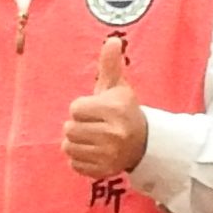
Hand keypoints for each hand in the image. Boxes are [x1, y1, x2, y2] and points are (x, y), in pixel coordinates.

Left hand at [62, 36, 148, 181]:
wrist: (143, 142)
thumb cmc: (123, 110)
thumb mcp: (118, 87)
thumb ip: (110, 65)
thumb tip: (112, 40)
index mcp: (116, 110)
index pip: (75, 109)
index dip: (82, 108)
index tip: (96, 110)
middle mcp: (114, 134)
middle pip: (69, 129)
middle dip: (78, 125)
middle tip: (94, 125)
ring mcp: (109, 155)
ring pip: (68, 147)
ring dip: (76, 142)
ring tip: (93, 138)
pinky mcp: (103, 172)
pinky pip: (74, 164)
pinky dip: (80, 159)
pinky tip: (94, 152)